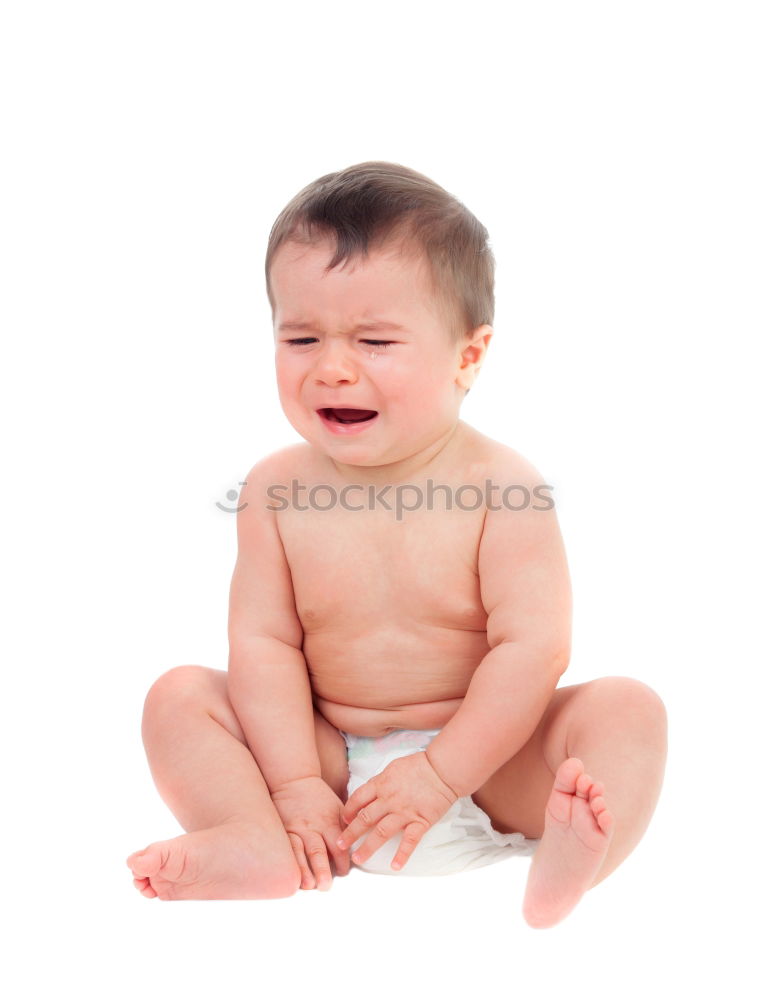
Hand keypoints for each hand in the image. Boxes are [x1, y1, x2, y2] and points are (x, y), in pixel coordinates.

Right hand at [270, 776, 351, 890]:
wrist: (294, 781)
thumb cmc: (319, 797)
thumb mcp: (338, 807)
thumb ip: (347, 825)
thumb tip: (363, 840)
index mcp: (328, 822)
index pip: (338, 846)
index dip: (342, 861)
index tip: (344, 872)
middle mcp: (312, 828)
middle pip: (318, 851)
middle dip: (322, 869)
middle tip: (326, 886)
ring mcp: (295, 830)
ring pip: (299, 852)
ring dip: (303, 870)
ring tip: (308, 884)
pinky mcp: (283, 831)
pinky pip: (285, 849)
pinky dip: (288, 862)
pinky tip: (289, 875)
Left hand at [337, 752, 458, 870]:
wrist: (442, 769)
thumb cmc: (420, 765)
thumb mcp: (394, 767)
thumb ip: (381, 781)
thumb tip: (371, 790)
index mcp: (382, 784)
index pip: (358, 799)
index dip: (348, 811)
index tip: (343, 821)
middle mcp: (389, 799)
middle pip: (365, 818)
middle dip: (350, 833)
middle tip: (340, 845)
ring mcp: (404, 812)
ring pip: (381, 832)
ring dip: (368, 847)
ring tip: (357, 859)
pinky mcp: (420, 821)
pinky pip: (409, 841)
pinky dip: (402, 854)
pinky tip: (395, 866)